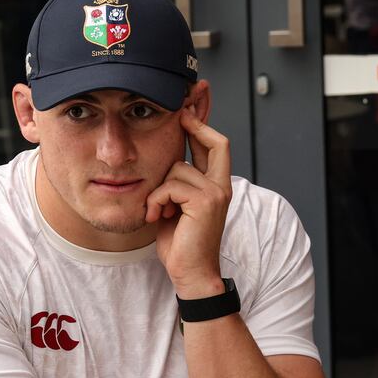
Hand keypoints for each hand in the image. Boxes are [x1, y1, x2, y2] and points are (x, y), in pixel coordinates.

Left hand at [145, 107, 232, 298]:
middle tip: (180, 109)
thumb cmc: (180, 244)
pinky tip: (156, 218)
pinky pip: (170, 185)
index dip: (203, 122)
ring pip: (177, 168)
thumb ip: (177, 183)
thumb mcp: (175, 206)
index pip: (214, 145)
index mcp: (215, 185)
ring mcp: (217, 192)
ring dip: (158, 190)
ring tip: (157, 211)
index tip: (188, 103)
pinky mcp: (206, 201)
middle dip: (196, 122)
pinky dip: (156, 201)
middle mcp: (221, 186)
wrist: (191, 274)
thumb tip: (165, 160)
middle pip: (215, 141)